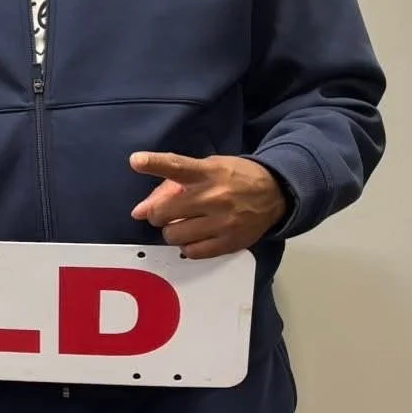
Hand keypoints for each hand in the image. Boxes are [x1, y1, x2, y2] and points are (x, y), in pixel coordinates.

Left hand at [129, 151, 287, 258]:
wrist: (275, 194)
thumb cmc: (234, 177)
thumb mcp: (209, 168)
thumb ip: (174, 184)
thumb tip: (140, 210)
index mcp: (208, 173)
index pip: (177, 166)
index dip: (154, 163)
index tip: (136, 161)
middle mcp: (214, 197)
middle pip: (165, 212)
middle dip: (158, 214)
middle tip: (166, 213)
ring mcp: (222, 222)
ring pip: (174, 235)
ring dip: (172, 231)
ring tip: (183, 224)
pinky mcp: (228, 243)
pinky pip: (191, 252)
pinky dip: (186, 246)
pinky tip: (195, 237)